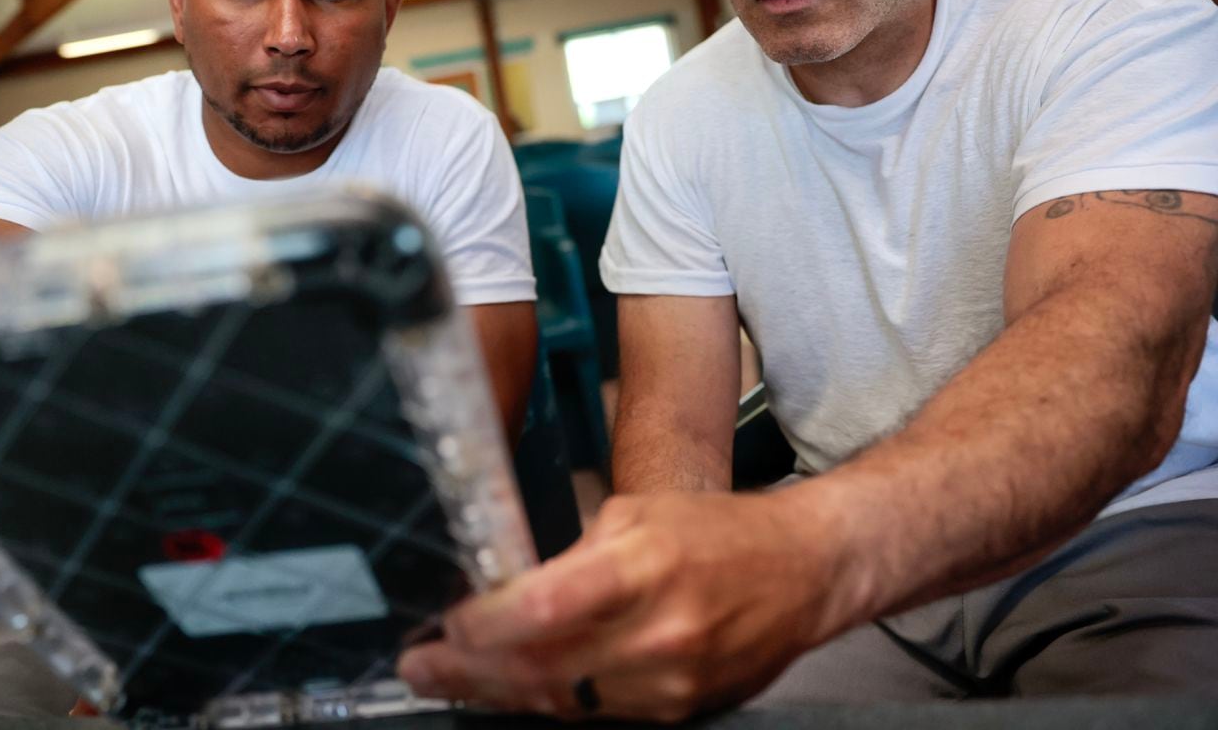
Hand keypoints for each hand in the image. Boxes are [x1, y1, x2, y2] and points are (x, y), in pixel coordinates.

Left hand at [398, 489, 858, 721]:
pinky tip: (511, 689)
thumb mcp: (638, 512)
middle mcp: (657, 632)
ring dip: (497, 693)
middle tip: (417, 668)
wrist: (803, 574)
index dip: (483, 625)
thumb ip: (571, 550)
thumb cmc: (719, 532)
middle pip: (540, 668)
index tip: (446, 623)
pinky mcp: (677, 711)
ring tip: (448, 680)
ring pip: (561, 702)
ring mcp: (668, 682)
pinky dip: (547, 702)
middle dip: (467, 673)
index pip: (544, 607)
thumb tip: (503, 580)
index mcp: (643, 566)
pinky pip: (594, 715)